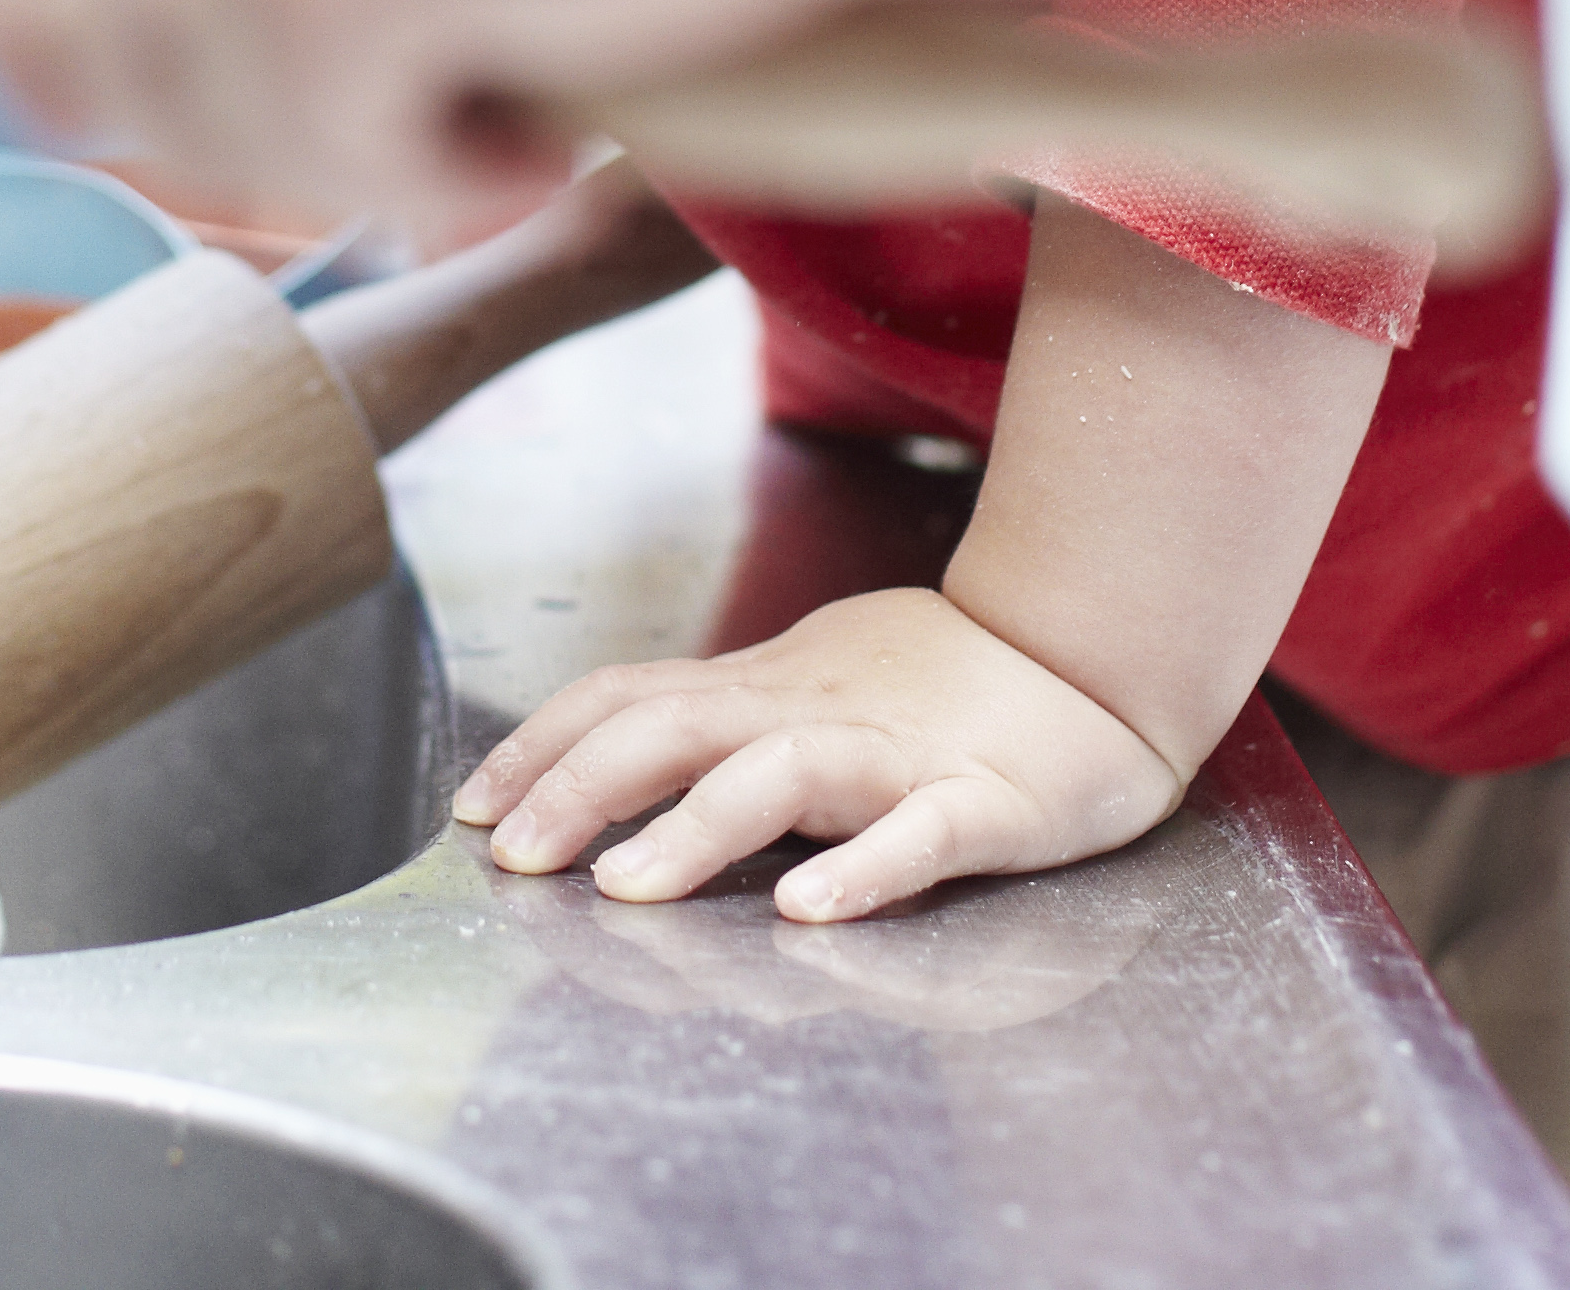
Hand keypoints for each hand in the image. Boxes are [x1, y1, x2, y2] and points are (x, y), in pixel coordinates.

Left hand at [0, 0, 824, 217]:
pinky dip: (440, 179)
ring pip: (200, 118)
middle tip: (379, 138)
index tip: (148, 91)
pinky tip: (546, 130)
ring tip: (514, 111)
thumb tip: (206, 11)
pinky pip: (324, 159)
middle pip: (66, 17)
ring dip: (353, 154)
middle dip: (208, 118)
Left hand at [452, 585, 1192, 924]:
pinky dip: (864, 868)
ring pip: (783, 777)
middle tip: (510, 856)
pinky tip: (812, 910)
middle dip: (581, 786)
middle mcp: (817, 713)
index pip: (631, 697)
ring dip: (695, 829)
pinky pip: (922, 837)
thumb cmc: (945, 684)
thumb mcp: (810, 683)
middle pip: (677, 728)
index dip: (546, 744)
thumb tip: (606, 757)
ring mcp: (901, 758)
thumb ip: (723, 722)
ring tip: (623, 887)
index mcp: (770, 690)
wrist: (1097, 658)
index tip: (471, 806)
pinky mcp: (988, 805)